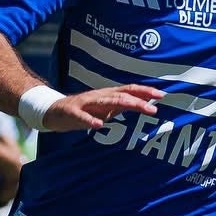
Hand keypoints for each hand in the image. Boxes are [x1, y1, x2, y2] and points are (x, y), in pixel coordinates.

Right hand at [42, 84, 158, 131]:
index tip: (162, 95)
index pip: (129, 90)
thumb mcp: (105, 108)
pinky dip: (90, 120)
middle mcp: (100, 96)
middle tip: (155, 107)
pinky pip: (82, 116)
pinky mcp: (73, 112)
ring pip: (107, 102)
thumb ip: (121, 107)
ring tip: (139, 108)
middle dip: (140, 100)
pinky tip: (98, 125)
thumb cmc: (83, 110)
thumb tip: (142, 106)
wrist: (53, 111)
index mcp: (108, 95)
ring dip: (125, 104)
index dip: (145, 92)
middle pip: (122, 95)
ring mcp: (86, 103)